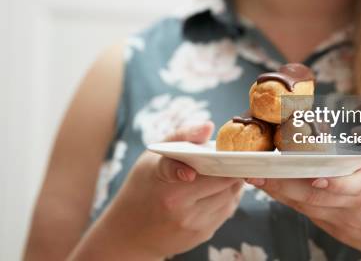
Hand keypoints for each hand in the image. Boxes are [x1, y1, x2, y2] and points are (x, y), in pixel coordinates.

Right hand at [108, 122, 243, 259]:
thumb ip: (182, 137)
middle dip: (229, 166)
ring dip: (231, 181)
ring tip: (219, 171)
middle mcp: (181, 210)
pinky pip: (228, 209)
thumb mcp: (151, 159)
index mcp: (167, 189)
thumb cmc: (142, 188)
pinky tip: (215, 189)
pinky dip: (227, 196)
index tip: (197, 167)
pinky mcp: (204, 234)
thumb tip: (208, 126)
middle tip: (227, 156)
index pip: (189, 173)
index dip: (204, 165)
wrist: (130, 235)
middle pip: (223, 181)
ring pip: (231, 195)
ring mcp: (195, 225)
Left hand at [247, 155, 360, 260]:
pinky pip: (311, 214)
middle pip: (318, 195)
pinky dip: (290, 201)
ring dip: (279, 191)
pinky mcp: (341, 231)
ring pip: (309, 206)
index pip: (358, 182)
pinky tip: (271, 188)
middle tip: (256, 168)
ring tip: (253, 176)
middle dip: (285, 182)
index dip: (337, 183)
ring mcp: (349, 220)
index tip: (316, 177)